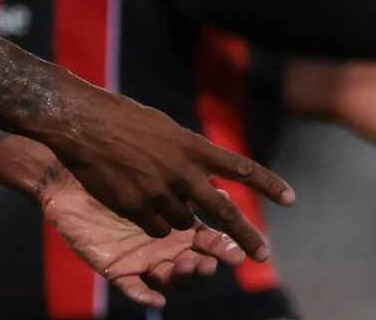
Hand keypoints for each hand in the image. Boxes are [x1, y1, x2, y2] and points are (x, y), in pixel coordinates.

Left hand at [39, 171, 245, 306]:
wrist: (71, 175)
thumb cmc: (117, 167)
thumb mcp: (158, 173)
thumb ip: (189, 182)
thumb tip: (222, 188)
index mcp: (179, 224)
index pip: (210, 240)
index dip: (227, 247)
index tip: (244, 250)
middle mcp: (165, 246)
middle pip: (195, 261)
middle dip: (211, 262)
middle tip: (227, 260)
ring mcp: (142, 259)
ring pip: (169, 277)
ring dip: (185, 276)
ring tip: (193, 266)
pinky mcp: (116, 268)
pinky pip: (131, 287)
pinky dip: (144, 296)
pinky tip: (156, 301)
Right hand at [49, 89, 295, 262]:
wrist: (85, 124)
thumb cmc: (126, 119)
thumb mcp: (168, 130)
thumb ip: (191, 153)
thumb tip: (210, 169)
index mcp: (194, 148)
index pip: (241, 169)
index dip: (268, 184)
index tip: (290, 199)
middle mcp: (184, 172)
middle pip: (224, 211)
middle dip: (246, 236)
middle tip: (263, 255)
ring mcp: (160, 192)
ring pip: (183, 225)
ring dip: (180, 221)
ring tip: (160, 199)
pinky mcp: (135, 207)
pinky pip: (156, 229)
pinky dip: (155, 224)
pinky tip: (141, 207)